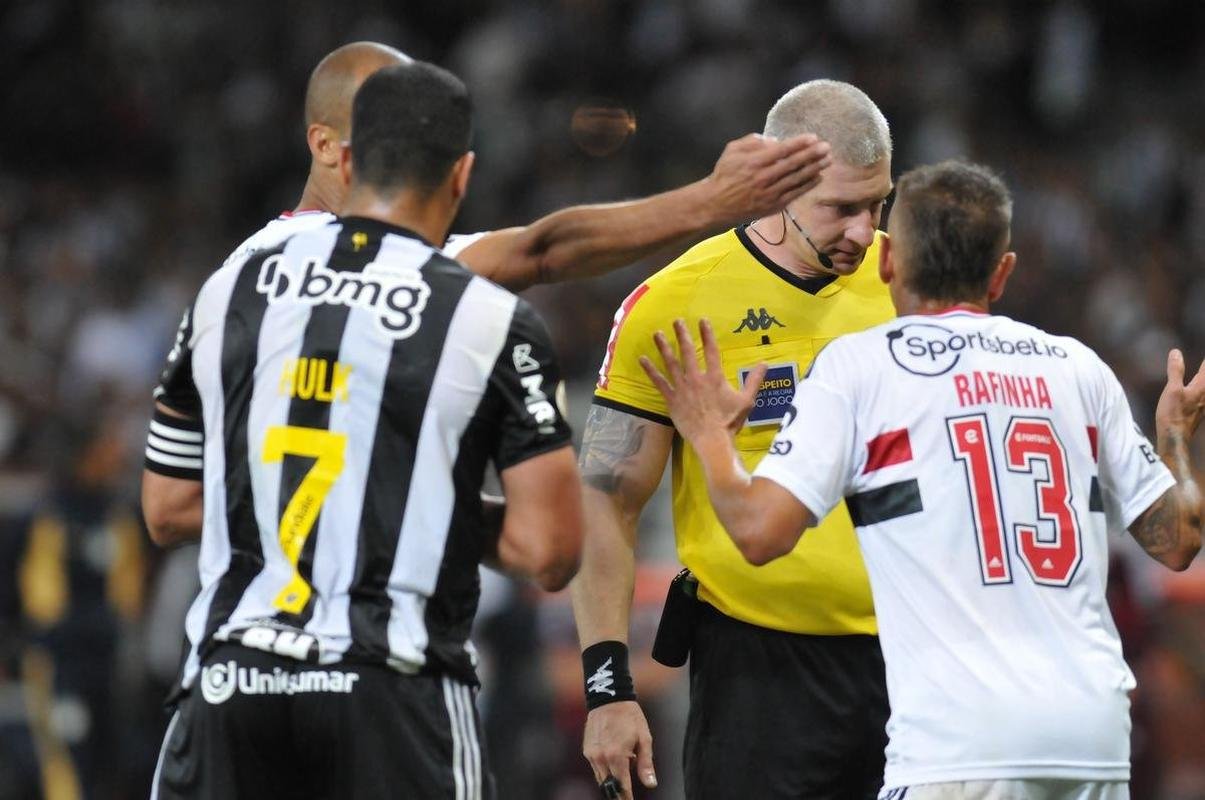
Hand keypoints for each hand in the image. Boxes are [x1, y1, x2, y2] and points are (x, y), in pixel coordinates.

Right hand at [583, 701, 656, 795]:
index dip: (627, 798)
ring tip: (624, 771)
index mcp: (617, 756)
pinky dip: (605, 770)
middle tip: (626, 796)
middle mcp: (601, 758)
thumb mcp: (644, 738)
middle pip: (609, 787)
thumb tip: (651, 784)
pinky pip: (596, 768)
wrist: (609, 698)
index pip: (622, 787)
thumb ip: (646, 764)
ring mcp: (592, 755)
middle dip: (618, 794)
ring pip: (601, 779)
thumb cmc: (630, 717)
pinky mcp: (587, 750)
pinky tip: (615, 759)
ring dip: (612, 782)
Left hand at [640, 319, 766, 441]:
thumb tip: (765, 363)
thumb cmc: (730, 421)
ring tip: (657, 334)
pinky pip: (660, 383)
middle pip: (688, 352)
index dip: (707, 334)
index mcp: (715, 378)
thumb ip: (754, 380)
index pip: (711, 350)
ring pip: (671, 364)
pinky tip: (642, 359)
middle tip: (676, 321)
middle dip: (682, 335)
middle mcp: (697, 379)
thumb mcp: (746, 400)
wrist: (712, 440)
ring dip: (664, 347)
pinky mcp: (672, 400)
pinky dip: (651, 371)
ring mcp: (683, 389)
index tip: (702, 321)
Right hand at [704, 133, 830, 223]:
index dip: (800, 143)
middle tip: (827, 147)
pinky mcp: (773, 206)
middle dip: (813, 155)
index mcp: (755, 162)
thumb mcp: (732, 151)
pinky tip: (818, 177)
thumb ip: (752, 141)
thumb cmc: (724, 175)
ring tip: (828, 160)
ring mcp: (770, 193)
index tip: (813, 137)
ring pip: (797, 179)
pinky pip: (795, 194)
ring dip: (815, 169)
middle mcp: (765, 178)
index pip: (783, 150)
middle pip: (794, 164)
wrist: (715, 205)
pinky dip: (808, 185)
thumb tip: (775, 141)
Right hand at [1155, 349, 1204, 440]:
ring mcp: (1204, 404)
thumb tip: (1176, 352)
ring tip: (1200, 376)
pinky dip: (1201, 389)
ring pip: (1204, 388)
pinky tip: (1198, 391)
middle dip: (1204, 371)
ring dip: (1202, 380)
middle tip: (1202, 366)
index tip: (1203, 358)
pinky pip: (1203, 396)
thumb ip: (1176, 371)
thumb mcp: (1172, 390)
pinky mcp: (1199, 411)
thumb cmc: (1173, 414)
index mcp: (1201, 387)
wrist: (1175, 438)